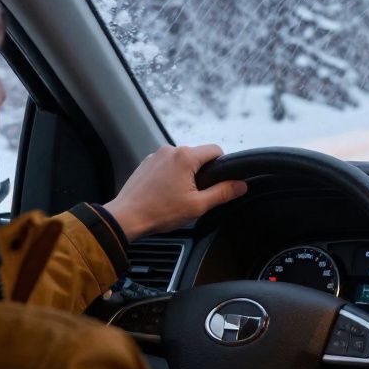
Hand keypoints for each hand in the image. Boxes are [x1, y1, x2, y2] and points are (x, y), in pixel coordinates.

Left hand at [102, 144, 246, 239]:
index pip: (216, 150)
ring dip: (185, 174)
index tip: (218, 182)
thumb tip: (241, 185)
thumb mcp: (198, 206)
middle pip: (198, 155)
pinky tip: (165, 193)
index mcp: (185, 156)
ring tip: (177, 196)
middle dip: (201, 173)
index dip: (222, 166)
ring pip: (181, 160)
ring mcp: (156, 155)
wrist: (126, 218)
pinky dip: (170, 175)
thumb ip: (223, 193)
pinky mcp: (146, 163)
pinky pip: (167, 164)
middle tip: (195, 195)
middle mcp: (170, 150)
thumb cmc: (159, 212)